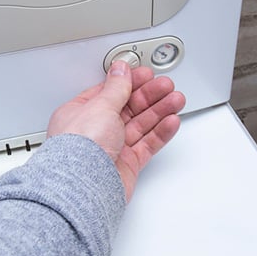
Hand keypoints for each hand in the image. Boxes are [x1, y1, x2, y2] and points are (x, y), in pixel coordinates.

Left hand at [47, 60, 184, 200]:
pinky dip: (160, 132)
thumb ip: (115, 88)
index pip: (108, 92)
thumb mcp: (100, 106)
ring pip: (140, 125)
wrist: (86, 185)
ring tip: (176, 100)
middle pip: (127, 108)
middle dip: (149, 95)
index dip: (129, 82)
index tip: (146, 74)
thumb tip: (120, 70)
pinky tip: (171, 121)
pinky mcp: (126, 164)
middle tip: (166, 86)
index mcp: (80, 113)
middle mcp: (94, 130)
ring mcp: (111, 147)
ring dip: (159, 111)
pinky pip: (147, 144)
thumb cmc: (80, 147)